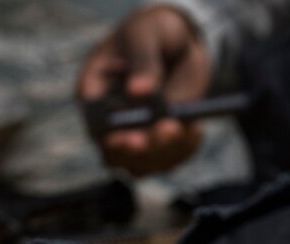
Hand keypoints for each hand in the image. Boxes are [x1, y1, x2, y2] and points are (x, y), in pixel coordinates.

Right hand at [77, 6, 210, 175]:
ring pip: (140, 165)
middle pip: (113, 153)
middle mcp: (107, 121)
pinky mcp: (156, 145)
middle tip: (169, 129)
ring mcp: (130, 137)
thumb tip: (139, 91)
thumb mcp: (146, 34)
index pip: (94, 122)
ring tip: (190, 127)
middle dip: (141, 149)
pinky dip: (183, 152)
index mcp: (93, 92)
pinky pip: (166, 162)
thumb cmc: (152, 33)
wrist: (178, 44)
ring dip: (166, 152)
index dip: (110, 136)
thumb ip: (143, 60)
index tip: (134, 138)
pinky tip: (196, 129)